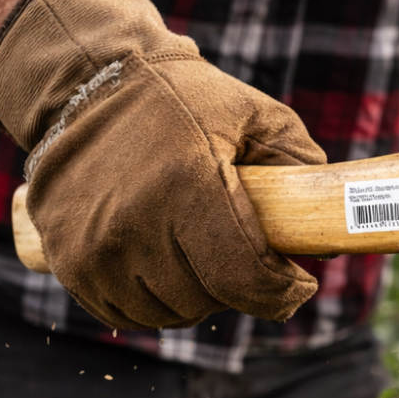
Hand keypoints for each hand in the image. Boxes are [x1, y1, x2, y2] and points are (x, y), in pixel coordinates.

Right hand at [0, 0, 322, 328]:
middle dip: (241, 286)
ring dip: (197, 295)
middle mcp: (134, 221)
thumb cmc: (181, 99)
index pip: (245, 276)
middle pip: (210, 299)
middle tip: (245, 255)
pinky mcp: (69, 262)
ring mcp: (95, 247)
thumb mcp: (254, 114)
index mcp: (186, 183)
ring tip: (202, 253)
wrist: (84, 83)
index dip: (282, 291)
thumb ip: (299, 169)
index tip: (298, 283)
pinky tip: (165, 265)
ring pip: (171, 312)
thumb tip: (328, 240)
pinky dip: (155, 301)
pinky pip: (128, 314)